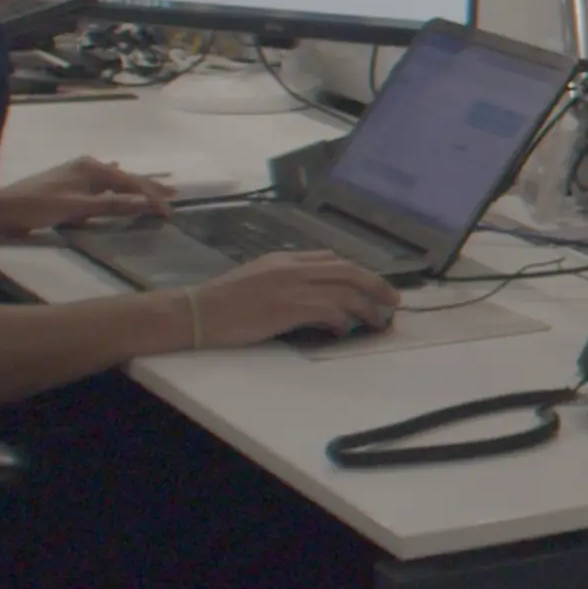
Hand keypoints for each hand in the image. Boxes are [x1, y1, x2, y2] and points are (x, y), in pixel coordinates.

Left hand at [0, 156, 173, 237]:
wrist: (1, 208)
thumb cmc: (37, 207)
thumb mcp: (76, 208)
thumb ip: (111, 205)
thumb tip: (145, 201)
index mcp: (90, 168)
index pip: (130, 183)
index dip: (151, 197)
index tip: (170, 211)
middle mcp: (86, 166)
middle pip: (125, 178)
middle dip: (149, 187)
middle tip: (174, 195)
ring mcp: (77, 173)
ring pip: (114, 181)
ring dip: (134, 186)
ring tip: (154, 189)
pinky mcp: (69, 183)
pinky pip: (101, 183)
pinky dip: (114, 184)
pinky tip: (116, 173)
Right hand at [185, 253, 398, 348]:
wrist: (195, 312)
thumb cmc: (219, 302)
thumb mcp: (254, 279)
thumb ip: (282, 281)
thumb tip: (308, 297)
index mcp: (283, 260)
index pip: (329, 258)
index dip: (354, 271)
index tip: (368, 283)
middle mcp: (292, 268)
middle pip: (348, 270)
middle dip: (375, 284)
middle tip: (392, 299)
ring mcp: (292, 286)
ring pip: (345, 290)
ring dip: (367, 307)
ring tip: (378, 321)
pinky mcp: (290, 307)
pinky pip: (330, 310)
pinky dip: (344, 319)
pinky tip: (346, 330)